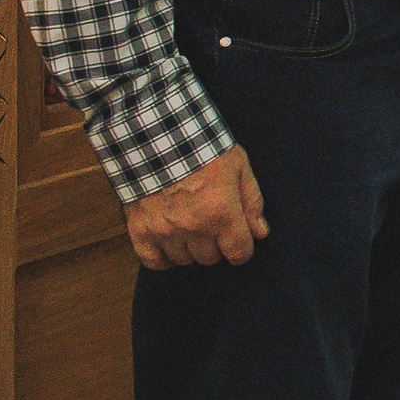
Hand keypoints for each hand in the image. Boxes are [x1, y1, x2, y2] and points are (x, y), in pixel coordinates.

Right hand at [123, 144, 267, 270]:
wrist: (156, 137)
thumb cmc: (202, 148)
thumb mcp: (238, 166)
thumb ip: (252, 201)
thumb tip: (260, 232)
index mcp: (220, 211)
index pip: (238, 252)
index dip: (243, 249)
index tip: (239, 241)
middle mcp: (192, 226)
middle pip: (211, 258)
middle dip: (217, 245)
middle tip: (213, 225)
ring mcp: (163, 230)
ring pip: (184, 261)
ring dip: (190, 249)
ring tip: (190, 226)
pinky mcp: (139, 230)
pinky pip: (153, 262)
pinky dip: (162, 258)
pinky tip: (169, 243)